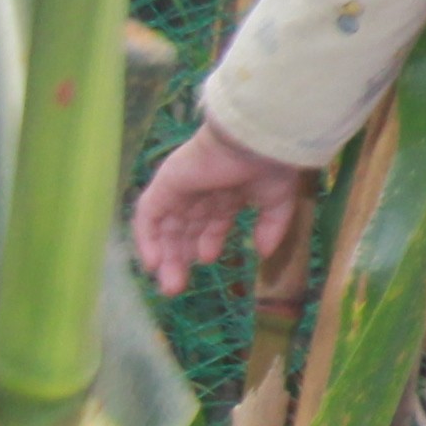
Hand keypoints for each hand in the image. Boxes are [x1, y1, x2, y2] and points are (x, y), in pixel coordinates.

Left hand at [131, 123, 310, 297]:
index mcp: (228, 190)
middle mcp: (202, 189)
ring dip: (166, 255)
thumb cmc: (270, 164)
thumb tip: (263, 253)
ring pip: (166, 226)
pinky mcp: (165, 185)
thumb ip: (271, 226)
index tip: (208, 261)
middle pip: (185, 227)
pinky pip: (148, 216)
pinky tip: (153, 263)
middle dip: (182, 256)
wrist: (254, 139)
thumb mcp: (278, 200)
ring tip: (170, 284)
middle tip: (178, 286)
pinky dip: (147, 239)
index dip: (208, 241)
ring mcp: (181, 187)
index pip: (211, 219)